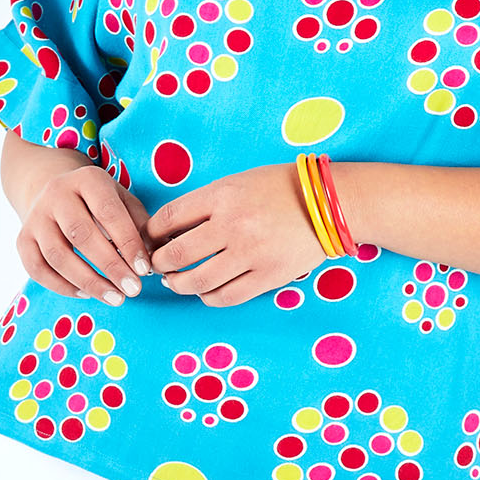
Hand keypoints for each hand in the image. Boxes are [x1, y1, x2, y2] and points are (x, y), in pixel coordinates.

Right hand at [16, 166, 154, 305]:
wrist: (54, 191)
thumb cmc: (100, 202)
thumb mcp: (123, 200)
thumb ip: (139, 224)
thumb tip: (154, 256)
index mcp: (87, 179)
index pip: (108, 212)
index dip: (127, 243)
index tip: (144, 269)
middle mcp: (56, 194)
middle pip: (81, 235)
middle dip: (110, 267)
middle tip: (133, 290)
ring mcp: (35, 217)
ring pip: (57, 255)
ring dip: (88, 281)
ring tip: (115, 298)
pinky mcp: (22, 240)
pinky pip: (38, 269)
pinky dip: (62, 286)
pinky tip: (87, 293)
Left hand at [144, 163, 330, 306]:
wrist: (329, 203)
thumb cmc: (280, 188)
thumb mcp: (238, 182)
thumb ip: (206, 204)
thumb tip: (171, 230)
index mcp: (223, 195)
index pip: (169, 217)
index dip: (151, 233)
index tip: (150, 240)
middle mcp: (233, 225)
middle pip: (178, 254)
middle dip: (159, 263)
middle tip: (157, 265)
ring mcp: (251, 254)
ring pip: (198, 281)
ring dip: (179, 284)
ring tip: (176, 281)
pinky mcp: (268, 277)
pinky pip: (226, 296)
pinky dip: (208, 297)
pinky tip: (204, 292)